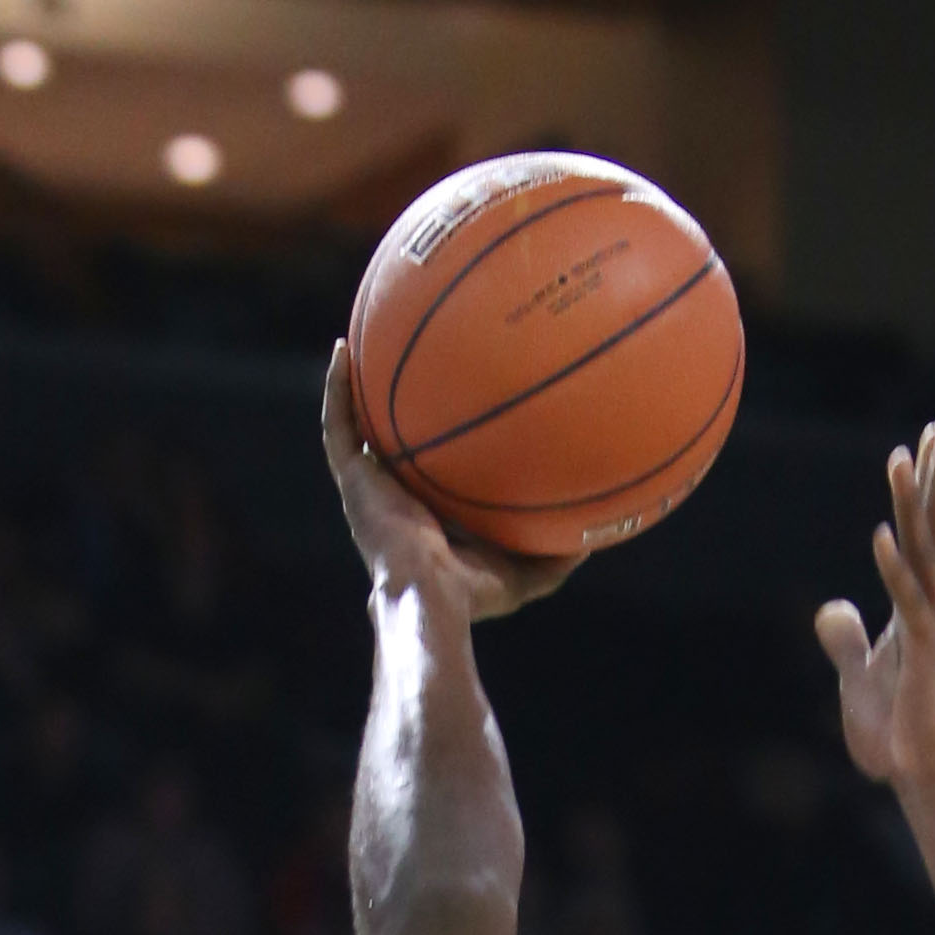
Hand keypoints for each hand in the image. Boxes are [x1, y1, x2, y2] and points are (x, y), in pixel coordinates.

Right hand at [320, 341, 574, 619]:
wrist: (431, 596)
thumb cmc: (475, 594)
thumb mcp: (529, 573)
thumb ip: (557, 555)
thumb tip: (598, 537)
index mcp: (428, 515)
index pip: (430, 470)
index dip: (436, 440)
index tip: (453, 403)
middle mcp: (394, 497)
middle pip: (391, 440)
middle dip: (393, 404)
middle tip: (408, 360)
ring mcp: (369, 487)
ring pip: (356, 425)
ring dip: (354, 384)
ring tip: (359, 337)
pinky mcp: (352, 480)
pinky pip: (337, 425)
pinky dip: (336, 387)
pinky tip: (341, 349)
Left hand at [815, 406, 934, 823]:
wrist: (925, 781)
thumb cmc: (901, 735)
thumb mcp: (859, 678)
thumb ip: (846, 640)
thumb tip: (831, 610)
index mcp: (932, 605)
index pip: (932, 529)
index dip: (931, 481)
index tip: (932, 434)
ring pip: (924, 552)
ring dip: (912, 503)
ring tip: (902, 454)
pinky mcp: (925, 657)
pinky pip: (908, 604)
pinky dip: (893, 570)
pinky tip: (879, 534)